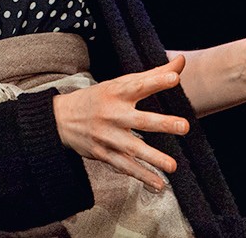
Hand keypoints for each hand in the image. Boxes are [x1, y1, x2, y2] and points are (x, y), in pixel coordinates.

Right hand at [52, 55, 189, 191]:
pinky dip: (141, 175)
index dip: (156, 81)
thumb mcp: (119, 83)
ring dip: (153, 158)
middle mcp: (112, 114)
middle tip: (184, 126)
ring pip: (132, 148)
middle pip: (139, 120)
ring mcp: (107, 136)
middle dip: (162, 124)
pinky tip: (159, 184)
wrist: (61, 119)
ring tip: (173, 166)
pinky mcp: (103, 153)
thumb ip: (153, 75)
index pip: (138, 85)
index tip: (174, 78)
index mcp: (116, 92)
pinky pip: (125, 166)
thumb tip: (182, 61)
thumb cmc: (98, 98)